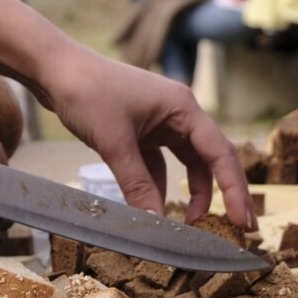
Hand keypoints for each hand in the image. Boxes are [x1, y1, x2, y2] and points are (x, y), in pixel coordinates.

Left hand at [0, 0, 256, 230]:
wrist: (54, 69)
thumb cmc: (87, 93)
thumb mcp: (115, 143)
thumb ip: (137, 184)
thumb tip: (155, 223)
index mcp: (183, 108)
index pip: (220, 153)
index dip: (235, 189)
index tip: (243, 221)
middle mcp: (177, 113)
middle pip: (209, 159)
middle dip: (221, 193)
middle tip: (233, 228)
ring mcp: (158, 122)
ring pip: (184, 162)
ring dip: (188, 192)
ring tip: (188, 224)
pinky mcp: (138, 130)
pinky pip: (157, 163)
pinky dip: (157, 185)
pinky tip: (153, 209)